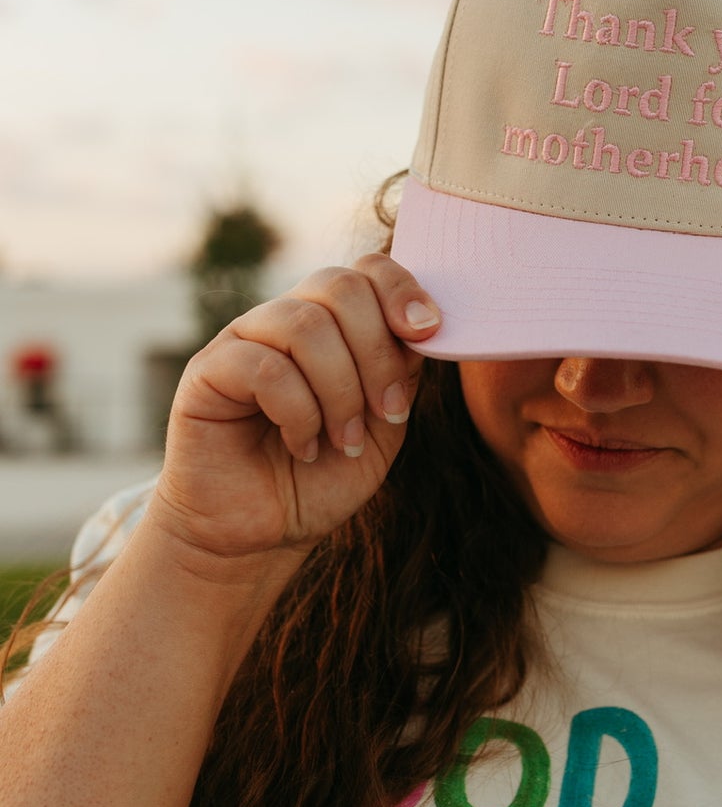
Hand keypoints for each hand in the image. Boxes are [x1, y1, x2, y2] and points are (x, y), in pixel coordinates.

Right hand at [145, 254, 442, 589]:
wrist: (262, 535)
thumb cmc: (323, 478)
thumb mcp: (382, 425)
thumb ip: (402, 372)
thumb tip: (426, 324)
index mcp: (332, 324)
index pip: (366, 271)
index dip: (402, 289)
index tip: (429, 331)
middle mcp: (286, 320)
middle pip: (340, 287)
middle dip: (378, 353)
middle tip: (388, 412)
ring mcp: (244, 339)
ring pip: (306, 325)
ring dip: (341, 390)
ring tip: (344, 440)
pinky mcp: (208, 371)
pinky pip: (264, 366)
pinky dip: (298, 411)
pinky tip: (302, 446)